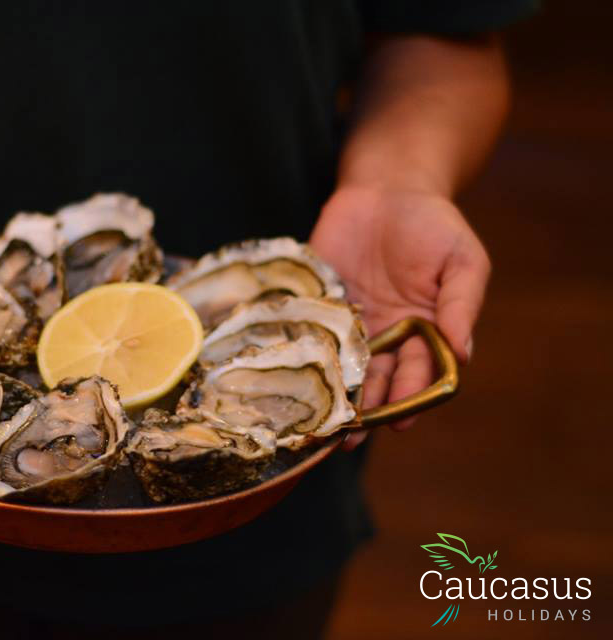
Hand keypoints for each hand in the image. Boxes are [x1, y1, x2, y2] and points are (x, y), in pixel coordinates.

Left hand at [310, 185, 489, 447]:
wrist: (387, 187)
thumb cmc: (433, 225)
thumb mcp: (461, 261)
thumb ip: (462, 304)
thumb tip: (462, 351)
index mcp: (424, 331)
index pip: (419, 373)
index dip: (411, 397)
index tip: (402, 420)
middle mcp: (385, 335)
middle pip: (377, 380)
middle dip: (367, 409)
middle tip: (352, 434)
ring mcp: (349, 322)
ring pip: (341, 367)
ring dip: (334, 395)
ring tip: (322, 422)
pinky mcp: (318, 304)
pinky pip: (310, 333)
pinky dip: (302, 355)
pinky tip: (291, 376)